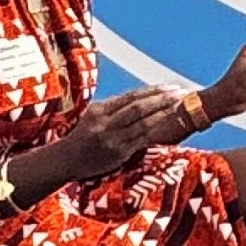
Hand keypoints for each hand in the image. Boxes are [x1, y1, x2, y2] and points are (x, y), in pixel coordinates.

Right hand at [65, 88, 185, 174]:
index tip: (170, 85)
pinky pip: (141, 140)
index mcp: (101, 110)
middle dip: (162, 98)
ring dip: (163, 113)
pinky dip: (156, 131)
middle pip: (139, 107)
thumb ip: (113, 109)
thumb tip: (139, 100)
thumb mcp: (92, 117)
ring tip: (178, 106)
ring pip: (142, 122)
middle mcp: (106, 122)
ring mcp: (112, 138)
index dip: (152, 90)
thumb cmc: (81, 138)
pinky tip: (168, 126)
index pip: (131, 97)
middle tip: (180, 92)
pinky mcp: (117, 153)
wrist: (65, 160)